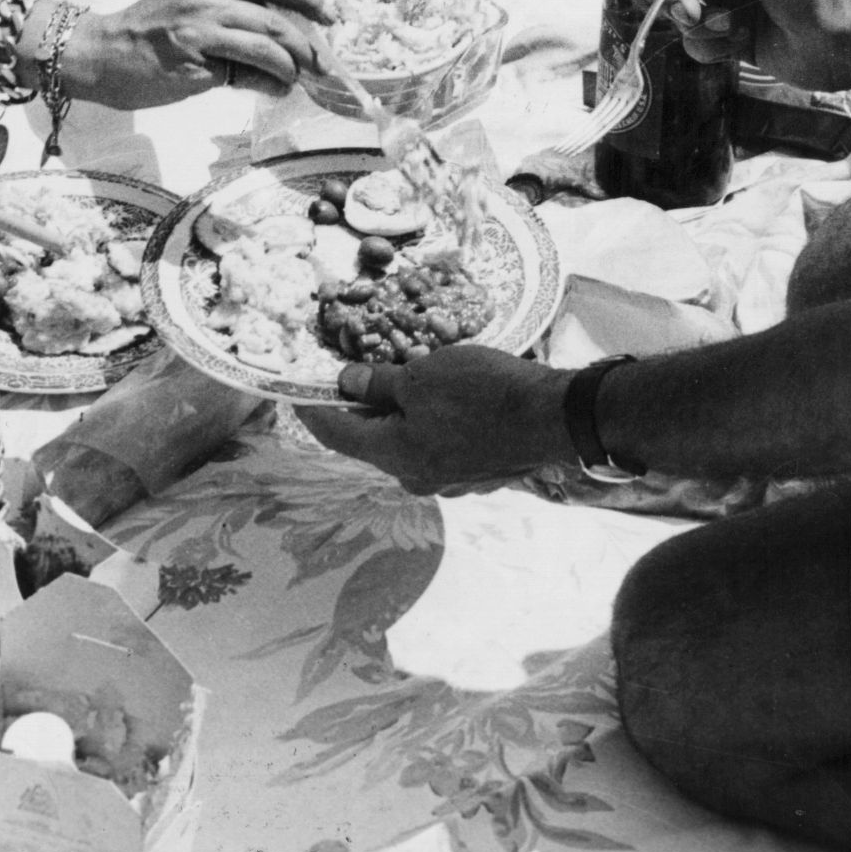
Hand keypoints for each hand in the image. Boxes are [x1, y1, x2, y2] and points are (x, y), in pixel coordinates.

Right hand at [62, 0, 338, 107]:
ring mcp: (199, 31)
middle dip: (308, 40)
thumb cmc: (142, 31)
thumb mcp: (184, 2)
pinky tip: (275, 90)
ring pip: (266, 45)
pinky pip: (245, 73)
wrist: (95, 53)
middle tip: (323, 59)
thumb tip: (273, 35)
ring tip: (298, 78)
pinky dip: (269, 83)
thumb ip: (225, 10)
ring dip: (292, 66)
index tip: (328, 13)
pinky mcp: (193, 64)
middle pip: (274, 15)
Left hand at [296, 345, 576, 494]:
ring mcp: (450, 478)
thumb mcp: (423, 376)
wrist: (553, 417)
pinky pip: (440, 443)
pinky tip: (446, 396)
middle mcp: (417, 476)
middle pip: (373, 439)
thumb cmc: (483, 393)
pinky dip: (432, 420)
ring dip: (402, 412)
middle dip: (363, 407)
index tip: (297, 392)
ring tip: (406, 377)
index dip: (313, 410)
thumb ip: (379, 383)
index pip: (337, 434)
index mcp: (395, 456)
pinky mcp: (477, 471)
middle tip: (355, 373)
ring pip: (409, 441)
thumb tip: (346, 384)